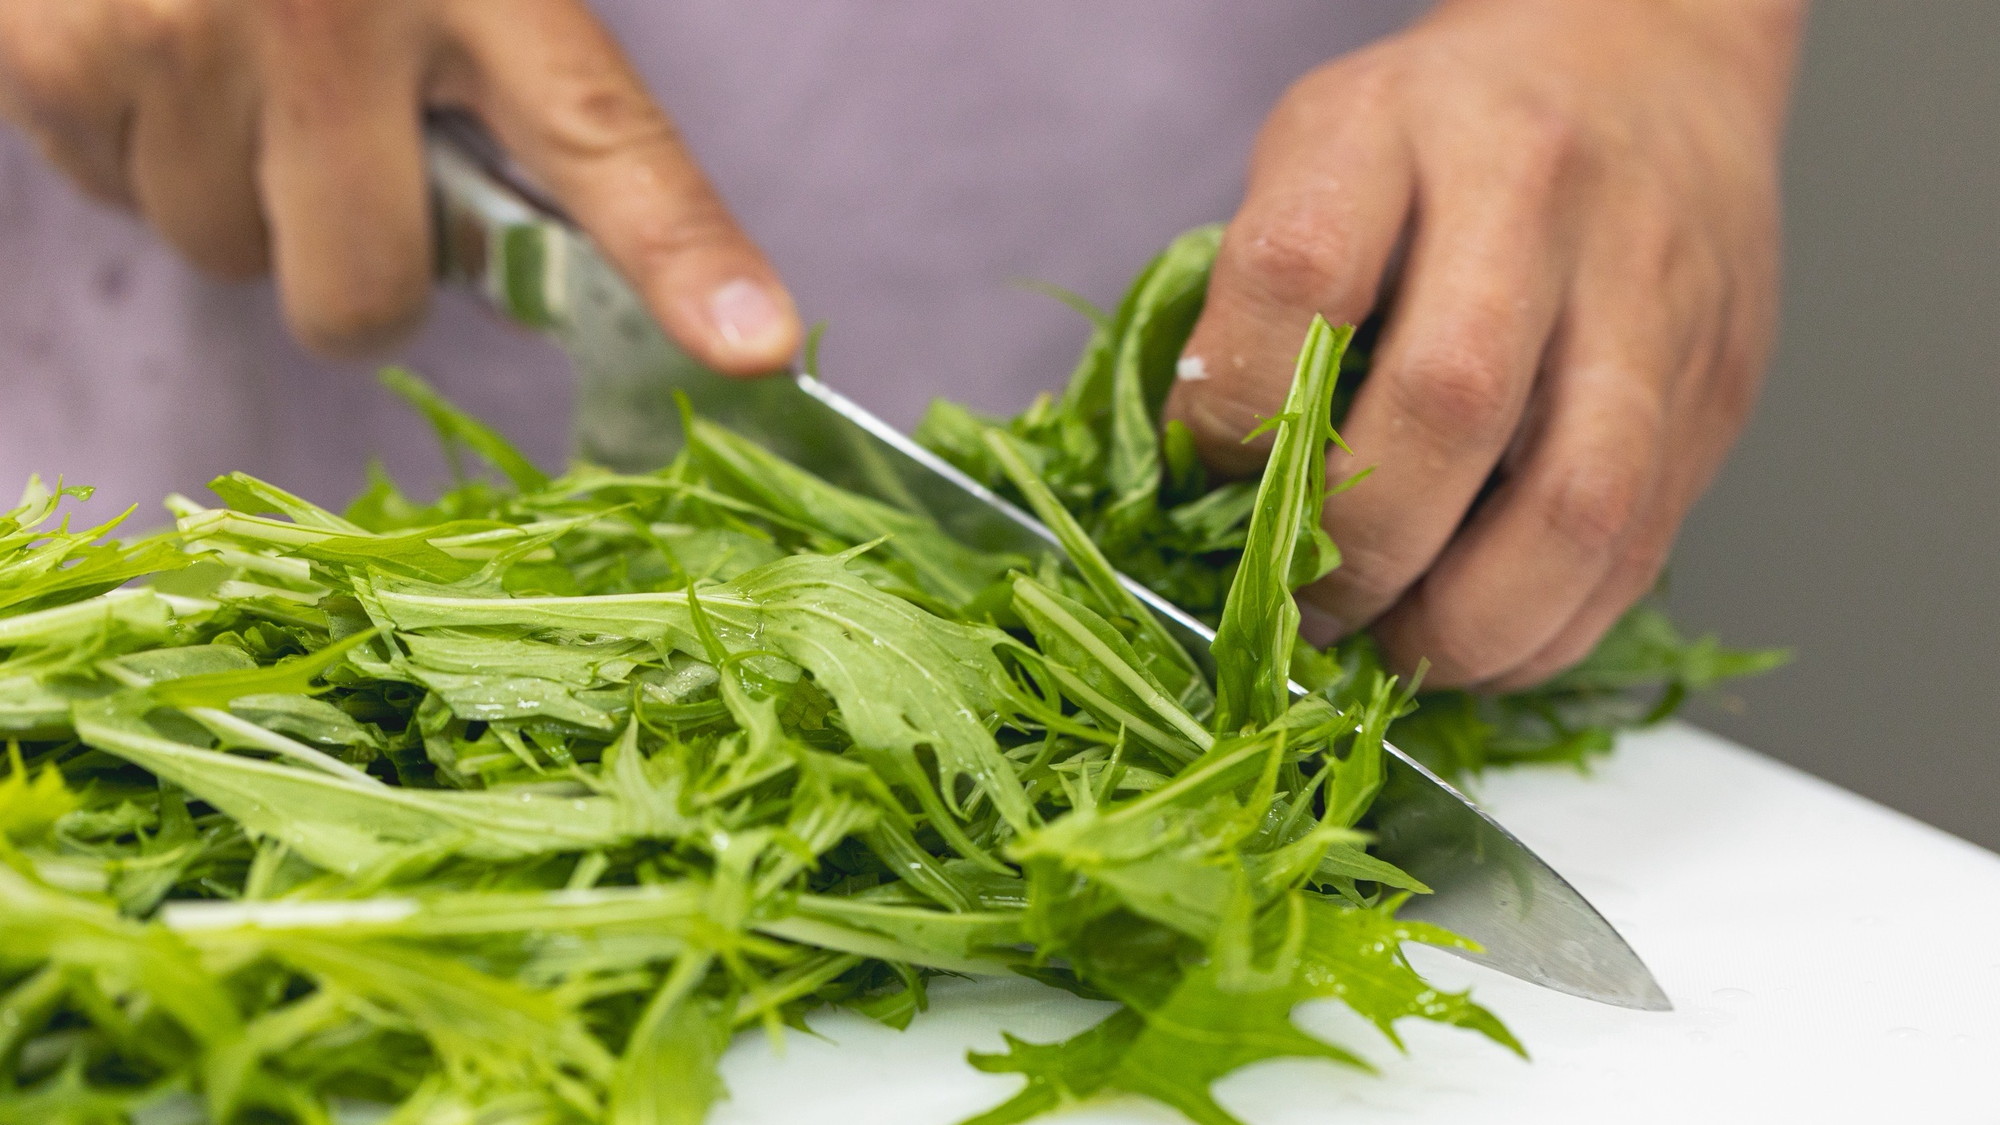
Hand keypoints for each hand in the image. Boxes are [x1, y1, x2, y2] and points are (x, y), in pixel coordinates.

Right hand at [0, 0, 798, 368]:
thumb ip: (512, 74)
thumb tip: (518, 243)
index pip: (603, 143)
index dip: (683, 260)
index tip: (752, 350)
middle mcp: (332, 18)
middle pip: (366, 296)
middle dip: (361, 270)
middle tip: (351, 166)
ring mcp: (182, 43)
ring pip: (228, 258)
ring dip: (241, 198)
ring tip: (237, 62)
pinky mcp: (53, 60)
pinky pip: (115, 201)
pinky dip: (137, 148)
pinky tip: (155, 46)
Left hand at [1166, 0, 1801, 689]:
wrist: (1644, 70)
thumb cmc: (1444, 134)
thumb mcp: (1318, 156)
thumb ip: (1253, 300)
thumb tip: (1205, 492)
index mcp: (1401, 123)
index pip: (1297, 274)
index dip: (1238, 410)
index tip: (1215, 476)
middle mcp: (1539, 197)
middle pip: (1448, 406)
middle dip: (1357, 551)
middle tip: (1305, 606)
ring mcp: (1648, 296)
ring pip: (1573, 507)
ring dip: (1463, 624)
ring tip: (1396, 648)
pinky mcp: (1713, 388)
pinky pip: (1635, 555)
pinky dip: (1541, 632)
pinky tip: (1477, 638)